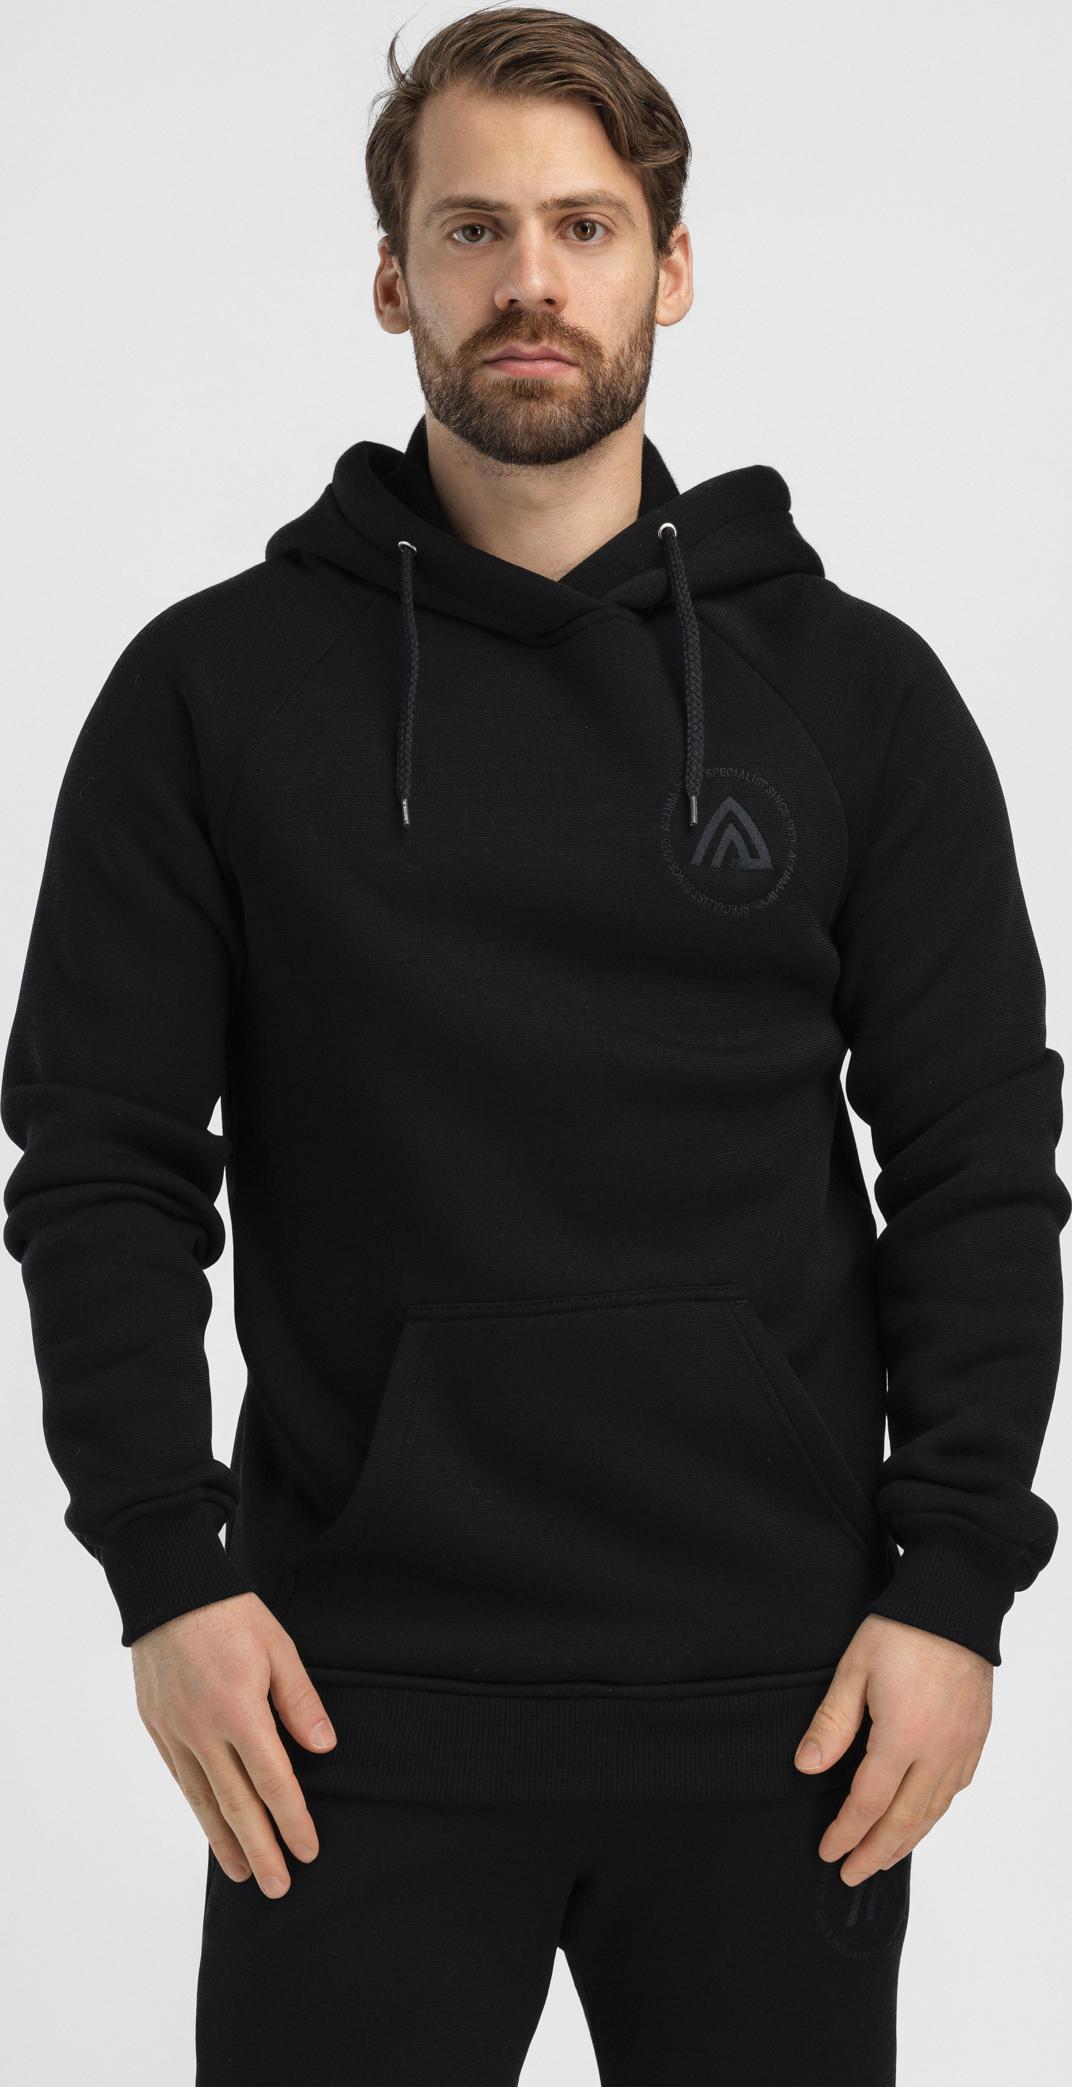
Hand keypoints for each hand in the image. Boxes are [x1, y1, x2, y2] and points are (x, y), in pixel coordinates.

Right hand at [131, 1591, 336, 1898]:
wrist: (169, 1591)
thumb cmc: (230, 1614)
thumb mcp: (278, 1648)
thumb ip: (300, 1701)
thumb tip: (323, 1749)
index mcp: (240, 1711)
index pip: (273, 1781)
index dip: (292, 1820)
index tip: (308, 1850)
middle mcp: (204, 1731)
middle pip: (237, 1805)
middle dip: (262, 1850)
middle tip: (280, 1887)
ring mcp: (175, 1732)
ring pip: (204, 1801)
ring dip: (226, 1843)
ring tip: (245, 1875)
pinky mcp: (157, 1727)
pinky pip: (181, 1780)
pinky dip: (199, 1811)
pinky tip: (212, 1830)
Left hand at [793, 1612, 992, 1882]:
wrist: (956, 1603)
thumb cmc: (902, 1629)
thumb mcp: (854, 1669)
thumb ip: (832, 1723)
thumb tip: (807, 1766)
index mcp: (903, 1737)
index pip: (869, 1802)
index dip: (847, 1832)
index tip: (829, 1851)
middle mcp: (938, 1751)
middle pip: (905, 1819)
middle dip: (876, 1851)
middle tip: (852, 1874)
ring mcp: (962, 1746)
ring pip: (934, 1810)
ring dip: (907, 1840)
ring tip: (883, 1858)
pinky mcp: (976, 1737)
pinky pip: (956, 1789)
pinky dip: (936, 1813)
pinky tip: (922, 1818)